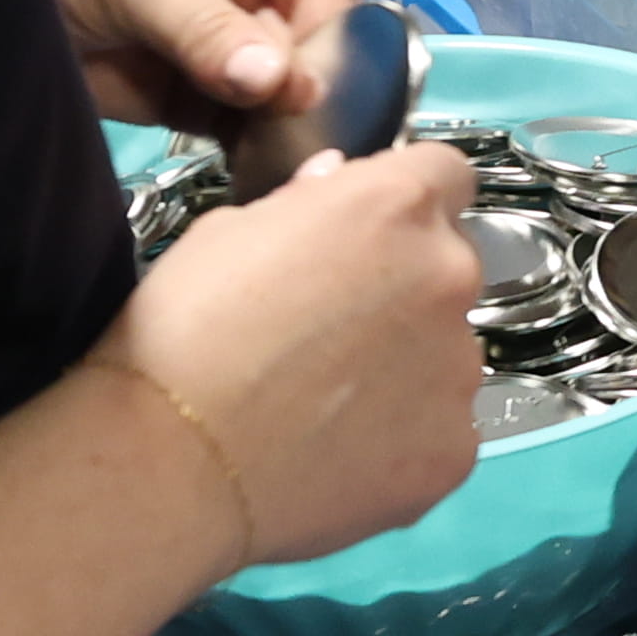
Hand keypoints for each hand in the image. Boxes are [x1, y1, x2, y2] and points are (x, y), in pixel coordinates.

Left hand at [26, 0, 353, 135]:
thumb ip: (207, 26)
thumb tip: (280, 84)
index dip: (328, 37)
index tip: (308, 93)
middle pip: (316, 45)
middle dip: (308, 93)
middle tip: (303, 144)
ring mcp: (234, 46)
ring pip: (287, 94)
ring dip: (286, 129)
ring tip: (282, 165)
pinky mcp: (202, 97)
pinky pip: (247, 128)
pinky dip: (253, 151)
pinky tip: (255, 172)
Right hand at [105, 136, 486, 573]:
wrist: (175, 461)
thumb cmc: (184, 328)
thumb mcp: (228, 232)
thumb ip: (306, 201)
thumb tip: (335, 182)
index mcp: (396, 205)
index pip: (446, 174)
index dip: (408, 202)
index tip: (372, 234)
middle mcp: (449, 275)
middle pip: (449, 266)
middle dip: (406, 287)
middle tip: (334, 332)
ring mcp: (460, 368)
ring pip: (448, 352)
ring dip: (408, 364)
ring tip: (329, 405)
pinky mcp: (456, 448)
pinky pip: (441, 428)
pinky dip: (405, 438)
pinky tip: (342, 454)